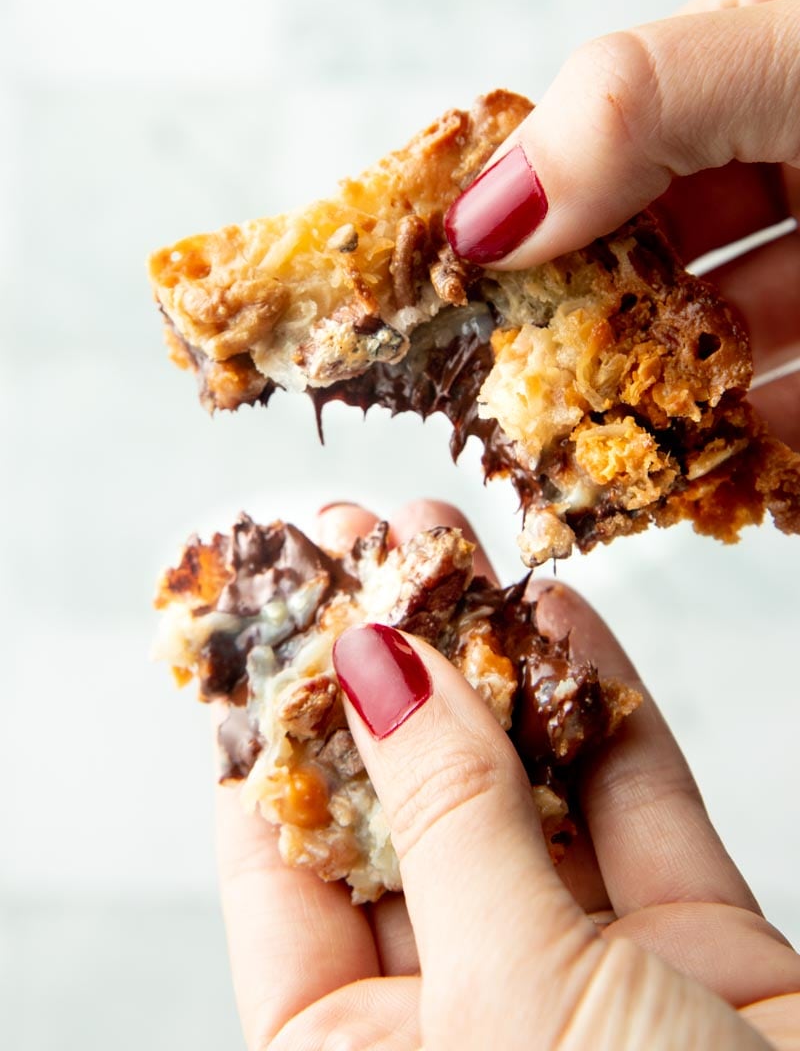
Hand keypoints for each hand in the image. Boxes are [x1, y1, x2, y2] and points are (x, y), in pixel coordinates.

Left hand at [215, 500, 799, 1048]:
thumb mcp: (510, 1006)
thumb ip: (446, 824)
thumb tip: (373, 670)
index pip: (285, 875)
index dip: (270, 741)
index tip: (267, 622)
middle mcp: (468, 1021)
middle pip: (402, 809)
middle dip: (386, 672)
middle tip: (361, 541)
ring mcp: (590, 979)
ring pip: (521, 790)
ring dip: (491, 663)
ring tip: (448, 544)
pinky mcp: (703, 954)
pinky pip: (636, 805)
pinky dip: (602, 706)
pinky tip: (558, 611)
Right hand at [444, 0, 799, 449]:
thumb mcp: (783, 49)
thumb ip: (630, 110)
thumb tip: (480, 215)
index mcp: (742, 47)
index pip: (599, 135)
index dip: (522, 206)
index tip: (450, 283)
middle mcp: (780, 146)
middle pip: (650, 249)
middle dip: (583, 321)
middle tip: (512, 389)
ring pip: (723, 334)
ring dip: (663, 399)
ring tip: (598, 449)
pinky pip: (797, 398)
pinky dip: (756, 438)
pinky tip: (708, 469)